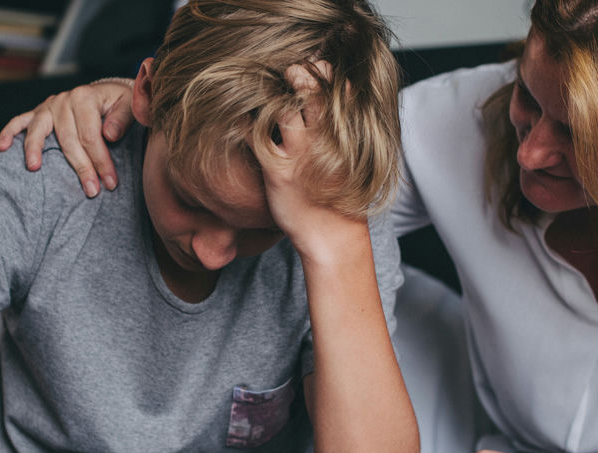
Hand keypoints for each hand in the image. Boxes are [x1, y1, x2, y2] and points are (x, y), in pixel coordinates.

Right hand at [0, 79, 134, 196]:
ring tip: (35, 169)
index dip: (101, 161)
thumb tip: (109, 134)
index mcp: (85, 97)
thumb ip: (122, 119)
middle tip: (92, 191)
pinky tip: (3, 147)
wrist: (109, 93)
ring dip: (36, 150)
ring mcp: (49, 106)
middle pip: (68, 139)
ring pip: (40, 131)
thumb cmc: (121, 103)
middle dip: (81, 167)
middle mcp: (64, 100)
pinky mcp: (39, 113)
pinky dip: (9, 133)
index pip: (91, 136)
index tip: (110, 183)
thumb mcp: (130, 106)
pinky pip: (20, 121)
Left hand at [253, 62, 367, 259]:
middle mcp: (324, 139)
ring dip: (271, 93)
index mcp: (346, 135)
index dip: (323, 73)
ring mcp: (299, 153)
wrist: (334, 238)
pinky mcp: (277, 169)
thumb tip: (344, 101)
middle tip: (290, 74)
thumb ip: (347, 131)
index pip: (336, 89)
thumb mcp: (355, 162)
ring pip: (282, 106)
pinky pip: (254, 135)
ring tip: (264, 92)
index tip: (315, 70)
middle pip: (309, 90)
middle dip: (298, 75)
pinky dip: (244, 122)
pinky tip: (242, 119)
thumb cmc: (342, 198)